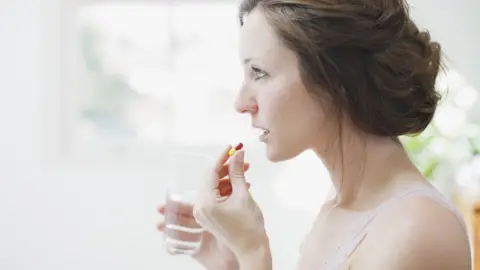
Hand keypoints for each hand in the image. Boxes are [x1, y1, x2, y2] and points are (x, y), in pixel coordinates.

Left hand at [157, 148, 250, 269]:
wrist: (252, 249)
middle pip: (210, 179)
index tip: (232, 147)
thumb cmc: (249, 226)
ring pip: (213, 187)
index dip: (222, 158)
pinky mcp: (209, 216)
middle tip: (241, 159)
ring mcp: (203, 213)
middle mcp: (199, 208)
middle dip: (226, 168)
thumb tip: (237, 153)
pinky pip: (215, 196)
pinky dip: (226, 189)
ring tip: (244, 172)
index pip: (211, 173)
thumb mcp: (243, 195)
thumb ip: (238, 172)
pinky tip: (240, 184)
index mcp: (206, 203)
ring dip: (227, 178)